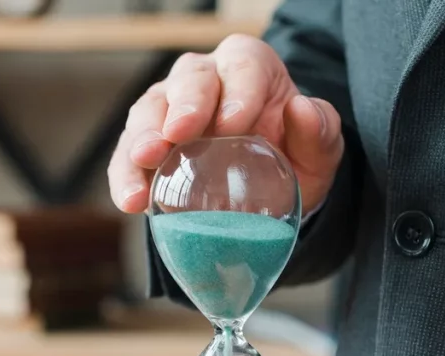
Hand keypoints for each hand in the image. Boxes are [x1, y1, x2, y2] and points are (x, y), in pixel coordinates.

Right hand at [108, 34, 344, 215]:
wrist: (264, 196)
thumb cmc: (290, 161)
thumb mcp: (318, 151)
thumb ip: (319, 131)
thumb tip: (301, 109)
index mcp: (248, 68)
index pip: (242, 66)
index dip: (237, 90)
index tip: (233, 125)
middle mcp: (204, 79)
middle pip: (189, 79)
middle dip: (183, 106)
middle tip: (178, 134)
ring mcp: (168, 110)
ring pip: (149, 109)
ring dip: (144, 136)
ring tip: (145, 161)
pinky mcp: (144, 147)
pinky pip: (126, 157)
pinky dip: (125, 177)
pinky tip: (131, 200)